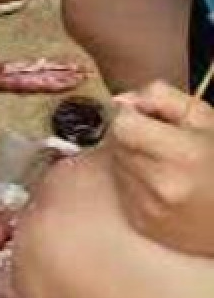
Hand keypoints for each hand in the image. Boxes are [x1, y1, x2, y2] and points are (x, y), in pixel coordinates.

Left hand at [107, 81, 213, 254]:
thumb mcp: (204, 118)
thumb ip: (161, 97)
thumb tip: (122, 100)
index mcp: (181, 155)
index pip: (121, 125)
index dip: (130, 116)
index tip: (144, 118)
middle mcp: (160, 185)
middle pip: (117, 144)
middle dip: (132, 137)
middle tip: (161, 142)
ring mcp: (149, 208)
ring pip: (116, 166)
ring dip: (132, 159)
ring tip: (165, 165)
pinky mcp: (141, 223)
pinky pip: (121, 190)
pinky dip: (135, 183)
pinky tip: (162, 184)